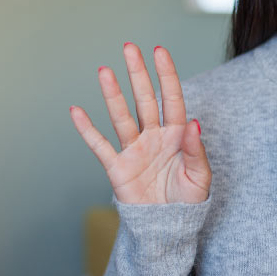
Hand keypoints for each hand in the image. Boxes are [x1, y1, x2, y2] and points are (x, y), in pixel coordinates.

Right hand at [69, 43, 210, 203]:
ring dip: (113, 94)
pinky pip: (100, 145)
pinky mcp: (117, 168)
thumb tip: (194, 123)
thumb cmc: (187, 201)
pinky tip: (76, 110)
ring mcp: (134, 150)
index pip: (172, 99)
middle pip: (144, 100)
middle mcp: (153, 137)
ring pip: (121, 116)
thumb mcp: (199, 177)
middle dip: (137, 74)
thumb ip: (196, 151)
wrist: (167, 227)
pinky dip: (87, 129)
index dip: (166, 75)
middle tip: (129, 48)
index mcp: (177, 136)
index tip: (159, 51)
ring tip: (104, 71)